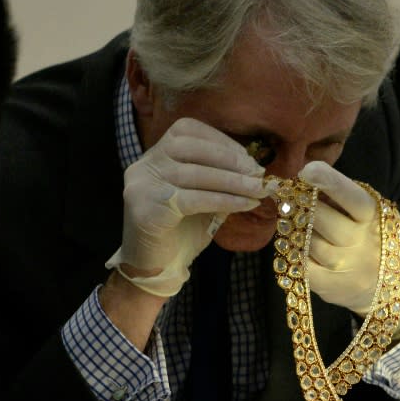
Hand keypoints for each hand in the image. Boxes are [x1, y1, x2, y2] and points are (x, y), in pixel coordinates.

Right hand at [106, 117, 267, 296]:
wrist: (155, 269)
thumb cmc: (181, 232)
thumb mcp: (202, 197)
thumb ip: (219, 179)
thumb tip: (255, 168)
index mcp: (153, 155)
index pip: (186, 130)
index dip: (221, 141)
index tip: (249, 159)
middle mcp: (143, 165)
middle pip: (190, 148)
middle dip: (229, 160)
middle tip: (258, 175)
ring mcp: (141, 186)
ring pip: (194, 174)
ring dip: (233, 181)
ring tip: (258, 190)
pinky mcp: (146, 209)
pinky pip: (193, 199)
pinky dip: (223, 200)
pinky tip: (245, 205)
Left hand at [298, 161, 399, 314]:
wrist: (382, 284)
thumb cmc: (363, 237)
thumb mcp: (360, 214)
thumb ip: (336, 197)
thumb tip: (301, 180)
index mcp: (371, 216)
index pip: (351, 197)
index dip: (329, 182)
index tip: (307, 170)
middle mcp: (360, 241)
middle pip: (320, 218)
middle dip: (300, 206)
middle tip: (288, 198)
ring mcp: (344, 265)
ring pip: (307, 242)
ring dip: (294, 230)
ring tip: (293, 223)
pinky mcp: (329, 285)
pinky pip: (300, 263)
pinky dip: (294, 253)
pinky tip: (297, 246)